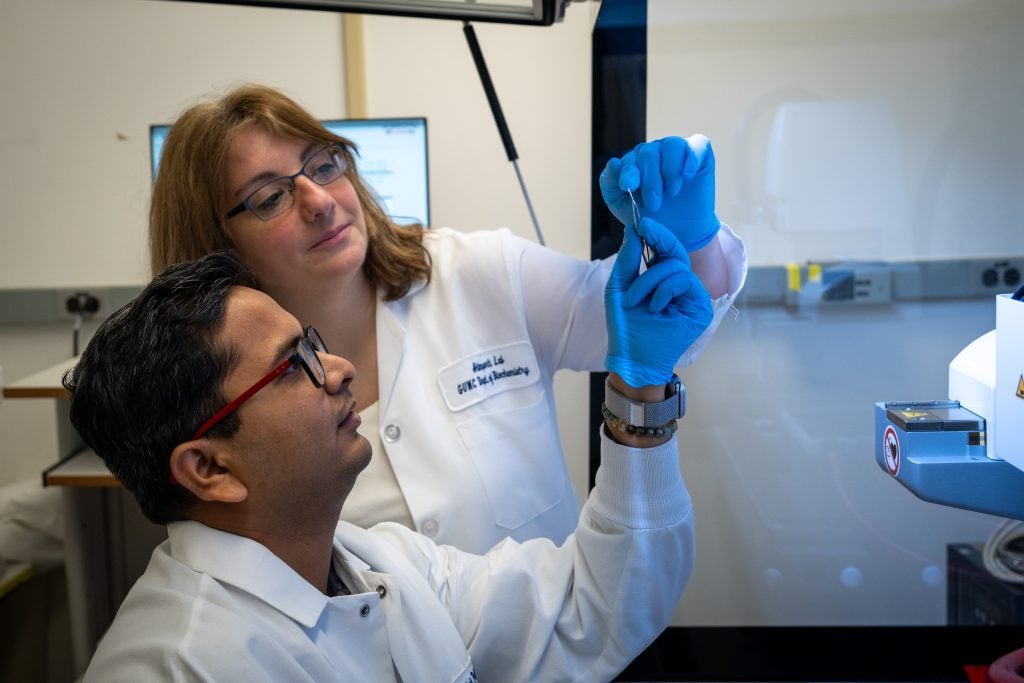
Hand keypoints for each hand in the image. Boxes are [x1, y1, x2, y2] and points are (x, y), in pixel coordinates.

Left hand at [599, 135, 719, 251]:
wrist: (679, 231)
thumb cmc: (650, 217)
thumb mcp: (622, 205)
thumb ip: (610, 184)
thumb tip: (613, 162)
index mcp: (635, 162)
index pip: (629, 161)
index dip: (628, 173)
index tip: (628, 187)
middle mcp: (655, 152)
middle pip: (649, 153)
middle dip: (650, 181)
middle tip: (653, 205)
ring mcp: (677, 150)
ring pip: (672, 145)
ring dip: (670, 170)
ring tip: (671, 192)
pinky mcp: (700, 154)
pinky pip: (698, 144)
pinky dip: (693, 157)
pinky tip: (688, 176)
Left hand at [605, 217, 713, 387]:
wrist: (632, 355)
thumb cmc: (625, 325)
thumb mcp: (620, 287)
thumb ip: (628, 259)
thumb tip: (634, 229)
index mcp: (660, 279)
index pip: (663, 250)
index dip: (656, 234)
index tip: (642, 222)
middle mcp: (678, 285)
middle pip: (675, 251)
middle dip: (658, 239)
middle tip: (644, 229)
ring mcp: (691, 295)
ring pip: (676, 266)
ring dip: (649, 280)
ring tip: (635, 300)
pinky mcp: (700, 306)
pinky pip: (685, 281)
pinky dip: (664, 290)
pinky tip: (654, 306)